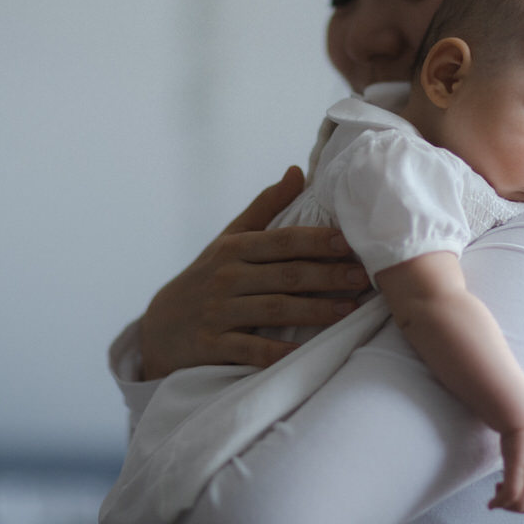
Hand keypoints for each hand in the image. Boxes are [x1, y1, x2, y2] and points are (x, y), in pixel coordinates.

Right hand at [134, 166, 368, 379]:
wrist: (160, 329)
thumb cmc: (206, 279)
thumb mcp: (229, 240)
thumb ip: (265, 207)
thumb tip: (297, 171)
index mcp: (234, 248)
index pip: (282, 241)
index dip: (317, 240)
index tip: (349, 242)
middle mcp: (226, 277)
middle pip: (285, 275)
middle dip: (326, 275)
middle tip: (363, 277)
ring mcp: (218, 312)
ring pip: (274, 309)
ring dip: (314, 310)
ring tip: (349, 310)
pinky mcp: (212, 345)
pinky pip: (250, 349)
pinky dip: (276, 352)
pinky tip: (303, 351)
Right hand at [488, 424, 523, 512]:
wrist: (522, 420)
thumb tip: (522, 478)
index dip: (521, 506)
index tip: (510, 498)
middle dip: (511, 507)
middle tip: (499, 496)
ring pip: (518, 505)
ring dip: (504, 505)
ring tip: (495, 495)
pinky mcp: (519, 471)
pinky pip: (509, 496)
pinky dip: (498, 503)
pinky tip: (491, 503)